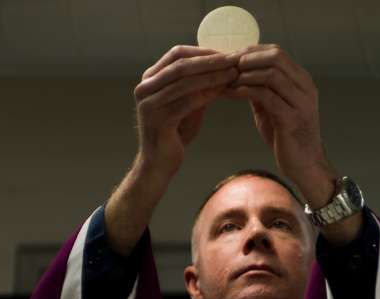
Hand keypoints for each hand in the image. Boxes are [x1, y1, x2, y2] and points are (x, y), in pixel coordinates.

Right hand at [105, 46, 238, 256]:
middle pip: (181, 64)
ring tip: (234, 74)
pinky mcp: (157, 120)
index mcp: (149, 79)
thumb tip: (224, 65)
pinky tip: (224, 92)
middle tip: (234, 59)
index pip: (177, 54)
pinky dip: (207, 94)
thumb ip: (198, 85)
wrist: (158, 165)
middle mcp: (145, 88)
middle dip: (210, 60)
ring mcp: (148, 103)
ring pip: (185, 81)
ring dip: (213, 76)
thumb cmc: (174, 133)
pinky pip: (187, 102)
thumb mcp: (187, 103)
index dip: (204, 51)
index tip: (227, 53)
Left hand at [224, 45, 333, 202]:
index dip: (251, 51)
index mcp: (302, 82)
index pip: (277, 52)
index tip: (231, 57)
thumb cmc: (287, 138)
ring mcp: (301, 103)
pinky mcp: (292, 119)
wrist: (305, 166)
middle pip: (275, 57)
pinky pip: (266, 96)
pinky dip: (245, 91)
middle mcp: (305, 88)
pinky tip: (231, 94)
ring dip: (245, 75)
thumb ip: (262, 90)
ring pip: (271, 74)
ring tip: (227, 81)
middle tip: (227, 67)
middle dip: (247, 59)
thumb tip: (240, 75)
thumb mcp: (273, 109)